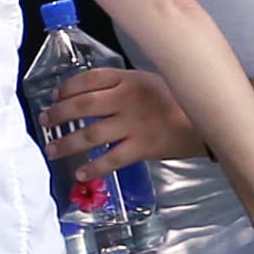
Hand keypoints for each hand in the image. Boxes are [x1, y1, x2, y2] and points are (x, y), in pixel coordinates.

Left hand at [43, 66, 200, 174]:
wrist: (208, 121)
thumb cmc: (179, 100)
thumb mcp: (150, 80)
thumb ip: (122, 85)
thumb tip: (88, 95)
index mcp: (129, 79)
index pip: (89, 79)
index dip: (67, 87)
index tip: (55, 96)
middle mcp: (128, 99)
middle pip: (83, 106)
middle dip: (59, 114)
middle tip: (45, 121)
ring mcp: (135, 124)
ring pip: (91, 134)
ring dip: (67, 143)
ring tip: (52, 149)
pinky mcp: (143, 147)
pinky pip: (112, 159)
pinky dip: (94, 167)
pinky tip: (81, 174)